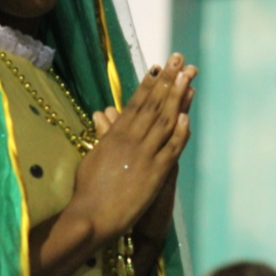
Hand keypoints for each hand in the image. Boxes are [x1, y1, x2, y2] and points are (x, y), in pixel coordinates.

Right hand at [71, 53, 193, 246]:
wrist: (91, 215)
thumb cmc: (87, 190)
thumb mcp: (93, 156)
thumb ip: (103, 135)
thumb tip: (102, 115)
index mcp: (115, 134)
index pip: (136, 102)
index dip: (150, 84)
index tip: (160, 67)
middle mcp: (131, 139)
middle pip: (154, 105)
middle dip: (168, 81)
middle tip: (180, 60)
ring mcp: (144, 154)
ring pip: (164, 120)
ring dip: (178, 98)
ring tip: (188, 77)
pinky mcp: (155, 173)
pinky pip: (171, 148)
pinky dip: (180, 131)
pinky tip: (187, 115)